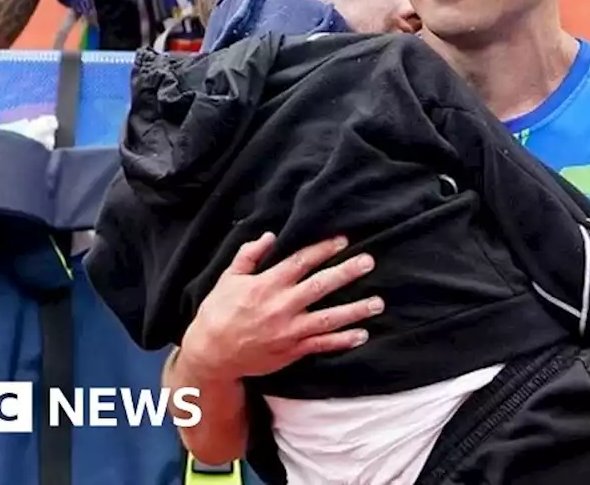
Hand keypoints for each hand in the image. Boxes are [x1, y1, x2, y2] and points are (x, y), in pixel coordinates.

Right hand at [177, 232, 381, 381]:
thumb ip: (249, 255)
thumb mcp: (228, 278)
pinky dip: (343, 340)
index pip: (301, 261)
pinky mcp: (292, 350)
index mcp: (267, 284)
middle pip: (321, 285)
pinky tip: (362, 334)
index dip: (324, 249)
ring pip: (329, 318)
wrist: (211, 354)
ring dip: (355, 310)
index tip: (343, 240)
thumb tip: (270, 235)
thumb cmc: (218, 312)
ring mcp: (289, 330)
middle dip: (347, 272)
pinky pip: (322, 344)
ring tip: (378, 303)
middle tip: (369, 262)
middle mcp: (281, 305)